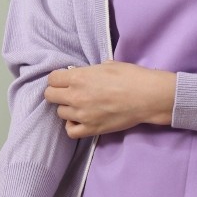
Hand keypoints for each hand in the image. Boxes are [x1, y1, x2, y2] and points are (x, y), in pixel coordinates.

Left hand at [44, 61, 175, 137]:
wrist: (147, 97)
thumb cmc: (131, 77)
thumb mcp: (107, 65)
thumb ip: (89, 71)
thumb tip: (82, 75)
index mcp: (78, 77)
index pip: (52, 79)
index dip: (58, 78)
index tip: (65, 80)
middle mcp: (76, 96)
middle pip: (50, 95)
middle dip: (58, 92)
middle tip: (69, 92)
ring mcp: (82, 114)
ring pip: (60, 113)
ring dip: (67, 109)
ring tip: (80, 106)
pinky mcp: (91, 128)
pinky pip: (70, 131)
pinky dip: (73, 126)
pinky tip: (80, 120)